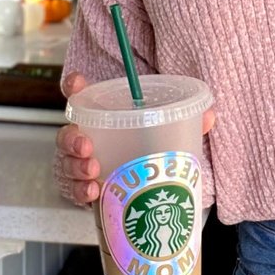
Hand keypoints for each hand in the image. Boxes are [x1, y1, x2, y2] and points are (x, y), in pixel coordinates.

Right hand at [53, 71, 216, 206]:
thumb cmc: (149, 151)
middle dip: (71, 138)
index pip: (81, 95)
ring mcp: (82, 165)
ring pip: (66, 162)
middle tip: (86, 145)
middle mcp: (87, 137)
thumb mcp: (167, 134)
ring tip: (92, 170)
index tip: (76, 83)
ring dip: (75, 166)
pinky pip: (72, 189)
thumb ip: (185, 122)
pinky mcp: (84, 189)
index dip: (74, 86)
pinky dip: (79, 190)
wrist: (144, 190)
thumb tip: (209, 114)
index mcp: (104, 116)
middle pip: (67, 133)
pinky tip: (92, 192)